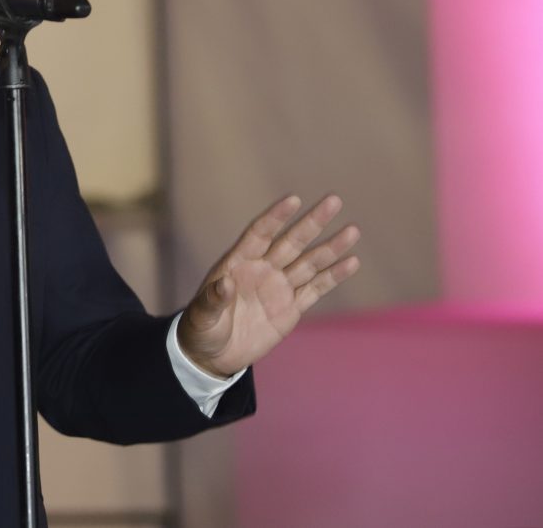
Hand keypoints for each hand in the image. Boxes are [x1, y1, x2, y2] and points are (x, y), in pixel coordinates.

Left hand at [177, 194, 360, 377]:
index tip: (294, 199)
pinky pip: (316, 289)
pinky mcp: (291, 308)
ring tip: (353, 230)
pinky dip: (333, 276)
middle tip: (334, 200)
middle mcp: (262, 269)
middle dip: (312, 222)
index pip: (260, 233)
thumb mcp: (201, 316)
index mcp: (237, 263)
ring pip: (309, 263)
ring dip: (331, 247)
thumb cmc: (200, 329)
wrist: (214, 355)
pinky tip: (352, 262)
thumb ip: (212, 299)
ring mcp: (278, 287)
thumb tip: (223, 283)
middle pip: (291, 242)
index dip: (276, 217)